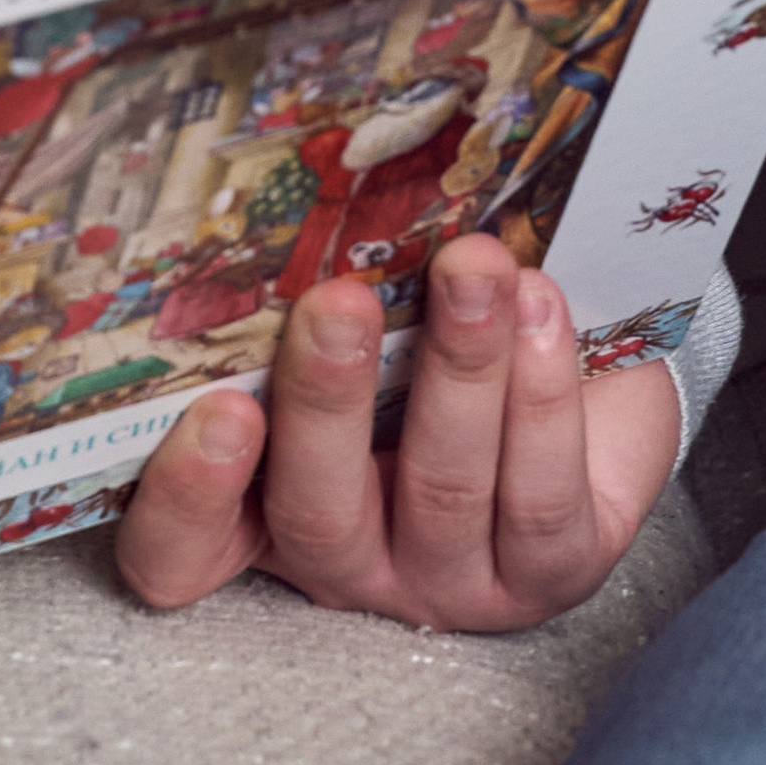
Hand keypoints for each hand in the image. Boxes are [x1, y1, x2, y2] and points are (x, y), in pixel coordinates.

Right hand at [116, 238, 678, 630]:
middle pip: (315, 515)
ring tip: (471, 268)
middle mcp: (350, 563)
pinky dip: (542, 396)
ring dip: (459, 368)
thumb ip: (317, 281)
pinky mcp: (556, 572)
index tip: (217, 409)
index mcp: (268, 510)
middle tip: (339, 304)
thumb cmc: (435, 328)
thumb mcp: (367, 313)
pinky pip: (542, 499)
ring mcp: (452, 581)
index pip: (182, 553)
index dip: (187, 499)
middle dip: (328, 403)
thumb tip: (290, 183)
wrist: (583, 367)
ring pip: (443, 492)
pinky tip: (540, 309)